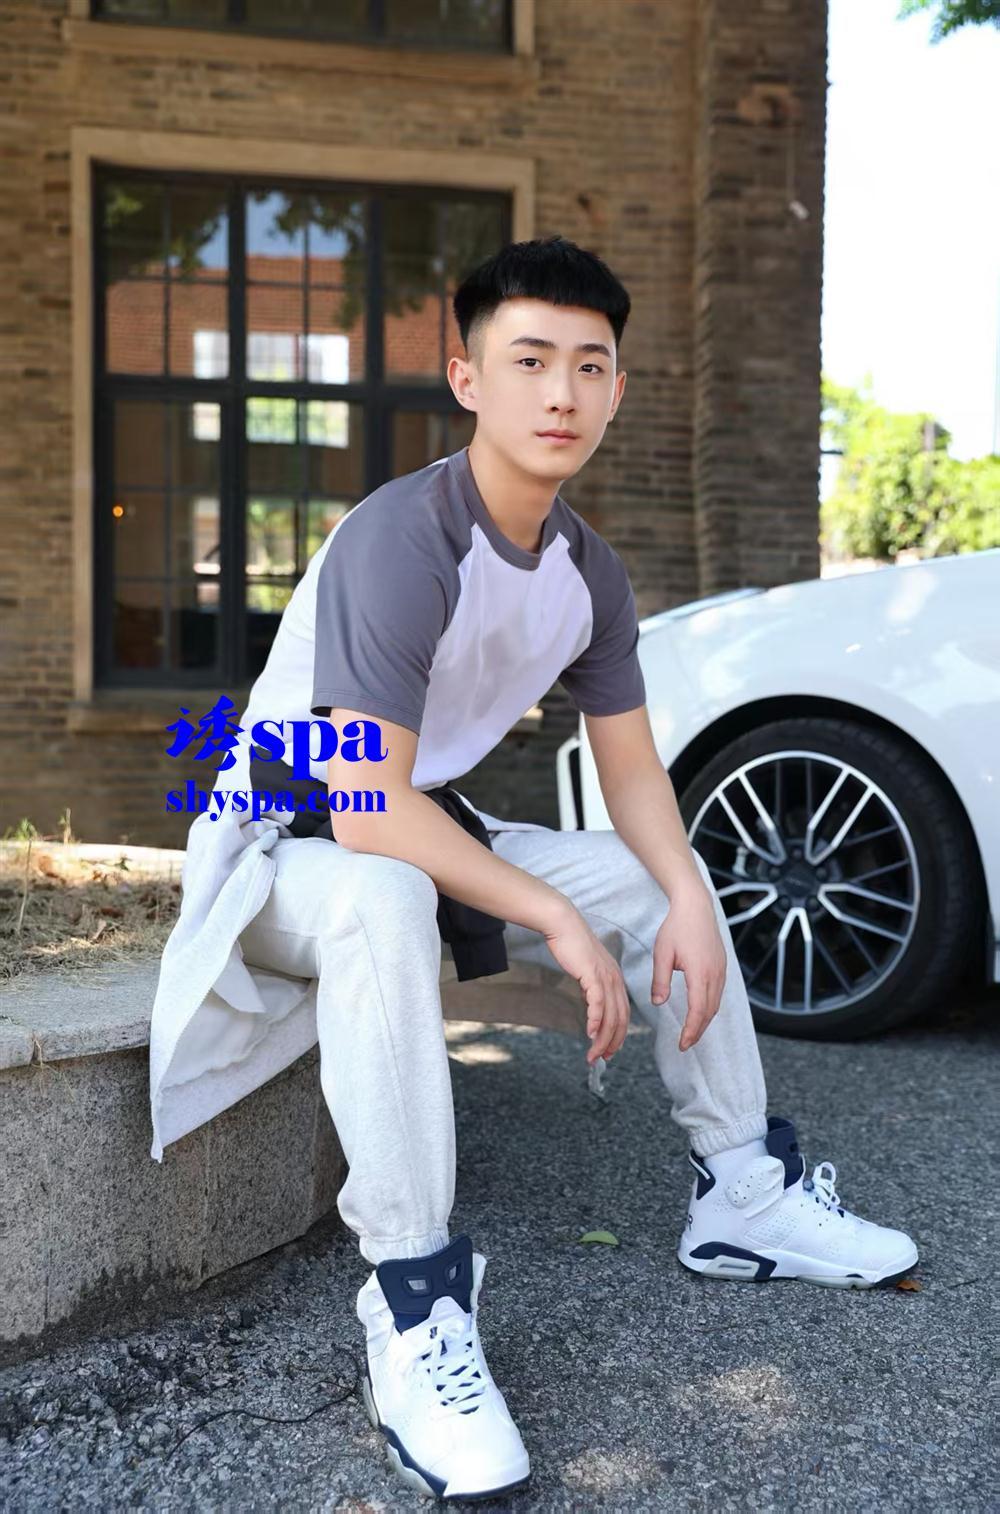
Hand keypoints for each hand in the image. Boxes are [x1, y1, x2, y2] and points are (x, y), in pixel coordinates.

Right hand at [542, 904, 630, 1064]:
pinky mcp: (593, 974)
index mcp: (615, 979)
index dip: (618, 1035)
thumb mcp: (586, 970)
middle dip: (612, 1043)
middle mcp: (615, 979)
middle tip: (602, 1059)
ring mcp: (605, 976)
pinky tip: (589, 1033)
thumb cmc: (571, 945)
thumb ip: (591, 987)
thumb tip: (591, 1005)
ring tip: (594, 1054)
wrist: (563, 924)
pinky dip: (595, 1020)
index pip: (623, 1013)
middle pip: (620, 1019)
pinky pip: (597, 1003)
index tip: (609, 1051)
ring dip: (602, 1039)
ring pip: (610, 1016)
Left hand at [650, 879, 727, 1051]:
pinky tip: (700, 1012)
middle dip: (698, 1031)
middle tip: (685, 1044)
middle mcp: (715, 974)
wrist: (696, 906)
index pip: (698, 1011)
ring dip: (705, 1021)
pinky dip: (710, 1007)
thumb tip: (658, 1003)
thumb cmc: (676, 927)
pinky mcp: (722, 966)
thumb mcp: (662, 954)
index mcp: (700, 973)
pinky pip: (718, 993)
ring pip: (716, 1004)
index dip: (691, 1031)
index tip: (682, 1044)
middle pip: (709, 1012)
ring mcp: (721, 970)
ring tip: (691, 1032)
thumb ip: (661, 980)